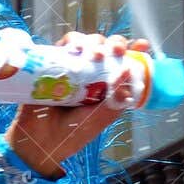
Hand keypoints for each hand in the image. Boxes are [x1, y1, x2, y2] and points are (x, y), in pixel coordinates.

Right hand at [6, 32, 149, 178]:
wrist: (41, 141)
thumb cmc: (72, 133)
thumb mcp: (100, 118)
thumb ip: (116, 99)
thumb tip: (128, 71)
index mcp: (107, 87)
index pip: (123, 64)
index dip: (134, 51)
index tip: (142, 45)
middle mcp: (92, 74)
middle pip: (107, 48)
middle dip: (115, 44)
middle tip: (117, 51)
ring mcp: (73, 67)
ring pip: (88, 43)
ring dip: (95, 42)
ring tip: (96, 55)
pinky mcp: (54, 63)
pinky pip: (65, 46)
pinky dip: (73, 42)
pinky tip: (77, 49)